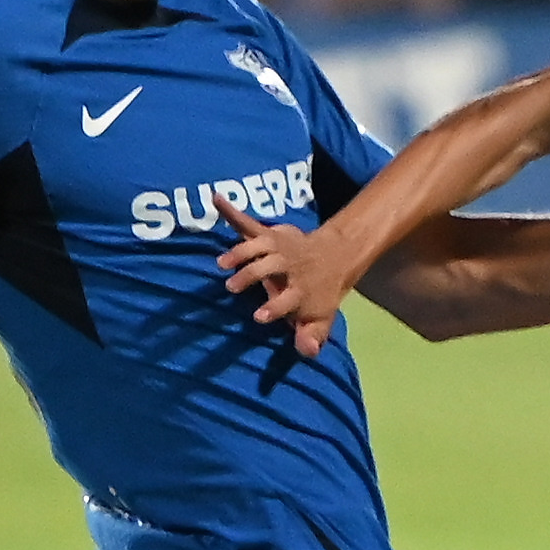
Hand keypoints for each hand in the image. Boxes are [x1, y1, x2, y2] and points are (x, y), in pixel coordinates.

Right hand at [213, 205, 365, 358]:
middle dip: (250, 276)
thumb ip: (312, 336)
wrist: (333, 257)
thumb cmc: (319, 296)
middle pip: (269, 268)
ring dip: (240, 251)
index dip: (275, 308)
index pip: (288, 300)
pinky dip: (231, 211)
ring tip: (222, 263)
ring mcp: (278, 248)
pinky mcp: (268, 234)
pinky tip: (216, 197)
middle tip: (231, 288)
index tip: (258, 316)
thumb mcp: (322, 319)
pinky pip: (248, 222)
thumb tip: (307, 352)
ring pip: (258, 246)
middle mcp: (289, 267)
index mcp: (302, 291)